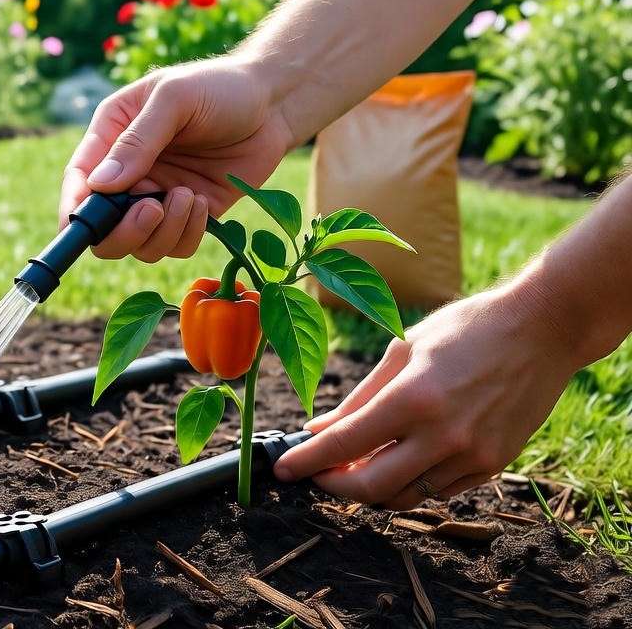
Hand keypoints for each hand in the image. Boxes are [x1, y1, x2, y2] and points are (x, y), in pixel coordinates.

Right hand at [59, 57, 293, 261]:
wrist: (273, 102)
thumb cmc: (220, 87)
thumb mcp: (174, 99)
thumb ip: (138, 141)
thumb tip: (100, 186)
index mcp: (112, 136)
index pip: (79, 181)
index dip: (75, 208)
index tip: (79, 226)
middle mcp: (130, 172)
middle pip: (104, 227)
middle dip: (123, 231)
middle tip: (152, 210)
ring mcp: (160, 197)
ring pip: (140, 244)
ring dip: (163, 231)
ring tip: (189, 197)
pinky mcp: (190, 215)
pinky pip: (175, 245)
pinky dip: (187, 234)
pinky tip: (203, 203)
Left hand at [273, 281, 574, 508]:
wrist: (542, 330)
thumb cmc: (467, 329)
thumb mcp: (404, 350)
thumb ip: (359, 397)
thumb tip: (319, 429)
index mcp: (414, 398)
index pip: (345, 444)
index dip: (307, 461)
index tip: (284, 470)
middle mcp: (444, 435)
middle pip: (371, 486)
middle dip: (334, 486)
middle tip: (317, 474)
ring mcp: (472, 455)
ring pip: (405, 497)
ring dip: (371, 489)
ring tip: (354, 467)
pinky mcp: (493, 465)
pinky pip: (438, 491)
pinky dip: (410, 484)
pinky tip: (399, 462)